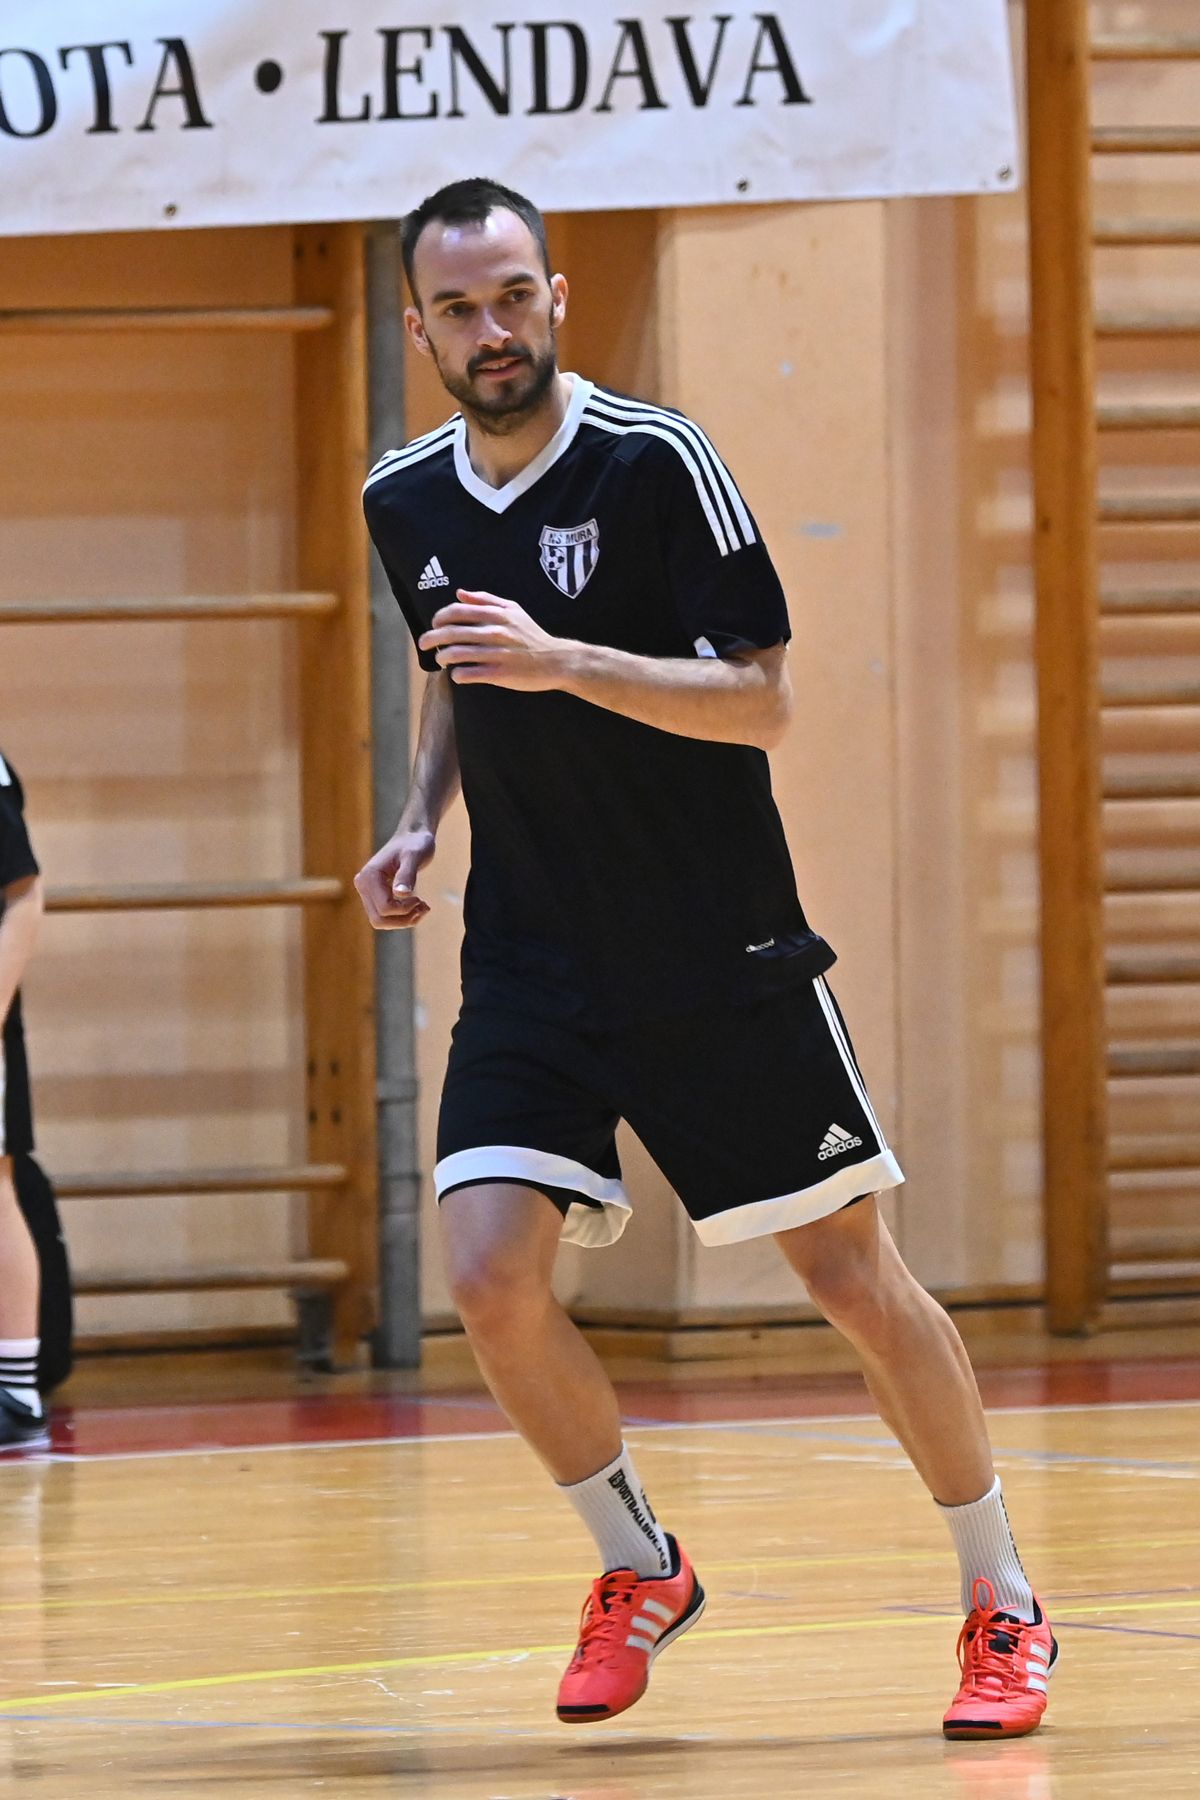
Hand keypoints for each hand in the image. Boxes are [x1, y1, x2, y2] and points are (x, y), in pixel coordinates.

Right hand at [353, 827, 435, 930]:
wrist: (413, 836)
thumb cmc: (415, 843)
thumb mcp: (414, 856)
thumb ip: (407, 874)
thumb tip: (401, 894)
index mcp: (369, 876)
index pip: (385, 908)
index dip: (405, 909)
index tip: (420, 899)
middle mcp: (363, 884)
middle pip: (378, 920)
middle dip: (403, 920)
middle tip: (423, 908)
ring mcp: (367, 891)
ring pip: (380, 921)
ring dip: (403, 921)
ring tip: (423, 908)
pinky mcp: (374, 895)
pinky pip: (384, 916)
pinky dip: (402, 917)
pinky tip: (418, 906)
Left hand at [419, 590, 573, 690]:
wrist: (556, 660)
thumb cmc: (531, 635)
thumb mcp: (513, 610)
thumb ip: (486, 600)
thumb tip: (460, 594)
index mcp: (497, 615)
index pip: (457, 612)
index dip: (439, 618)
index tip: (434, 625)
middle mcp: (496, 632)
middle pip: (452, 632)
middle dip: (432, 638)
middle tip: (424, 644)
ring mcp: (497, 653)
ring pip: (457, 653)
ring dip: (443, 657)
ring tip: (441, 660)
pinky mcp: (500, 673)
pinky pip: (469, 673)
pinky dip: (458, 674)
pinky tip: (457, 674)